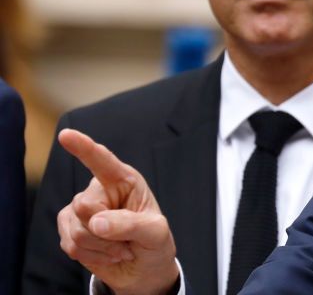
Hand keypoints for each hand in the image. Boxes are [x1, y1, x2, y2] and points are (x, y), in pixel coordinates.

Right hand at [56, 128, 179, 294]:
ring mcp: (80, 209)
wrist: (142, 268)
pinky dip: (92, 255)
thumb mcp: (155, 233)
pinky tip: (107, 253)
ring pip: (76, 229)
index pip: (102, 161)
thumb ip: (130, 224)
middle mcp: (100, 190)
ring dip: (101, 247)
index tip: (66, 135)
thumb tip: (96, 222)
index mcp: (124, 180)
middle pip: (84, 205)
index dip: (83, 147)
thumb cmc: (153, 242)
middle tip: (127, 238)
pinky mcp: (69, 229)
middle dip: (105, 230)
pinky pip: (70, 245)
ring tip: (121, 247)